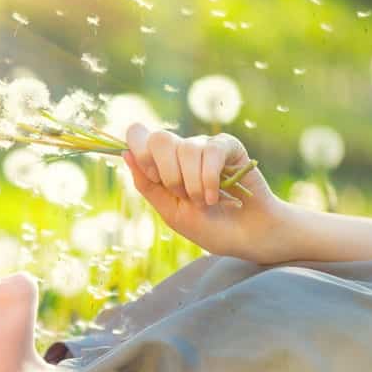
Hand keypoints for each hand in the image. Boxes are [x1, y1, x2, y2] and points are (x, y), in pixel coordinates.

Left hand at [122, 122, 286, 261]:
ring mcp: (204, 147)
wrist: (248, 237)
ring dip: (192, 183)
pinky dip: (209, 177)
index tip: (154, 177)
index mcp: (162, 165)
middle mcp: (181, 151)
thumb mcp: (171, 212)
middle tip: (182, 195)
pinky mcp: (228, 147)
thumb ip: (147, 184)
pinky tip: (216, 196)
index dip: (140, 151)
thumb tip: (124, 152)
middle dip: (168, 173)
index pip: (138, 134)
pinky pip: (210, 150)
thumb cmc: (210, 228)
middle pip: (159, 138)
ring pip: (185, 148)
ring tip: (205, 203)